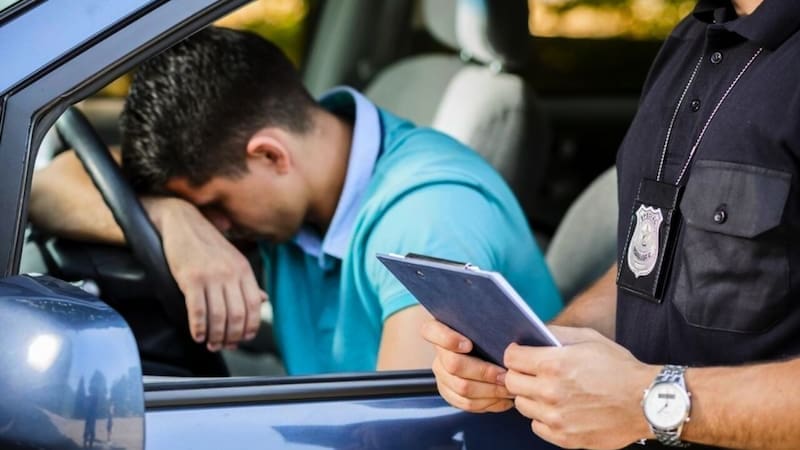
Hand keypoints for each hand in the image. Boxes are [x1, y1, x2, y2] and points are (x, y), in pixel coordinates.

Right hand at [143, 197, 266, 351]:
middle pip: (238, 315)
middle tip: (224, 345)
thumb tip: (264, 300)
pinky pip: (198, 310)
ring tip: (210, 343)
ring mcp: (211, 275)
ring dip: (215, 336)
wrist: (182, 222)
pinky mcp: (191, 278)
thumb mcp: (233, 260)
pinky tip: (198, 335)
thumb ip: (247, 282)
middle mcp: (230, 273)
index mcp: (243, 269)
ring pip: (219, 316)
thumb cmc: (207, 244)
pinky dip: (199, 328)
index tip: (243, 338)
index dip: (250, 327)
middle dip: (232, 336)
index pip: (254, 305)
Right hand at [421, 320, 512, 412]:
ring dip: (489, 390)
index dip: (448, 339)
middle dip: (483, 372)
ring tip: (508, 388)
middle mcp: (438, 354)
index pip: (431, 332)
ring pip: (461, 388)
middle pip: (453, 365)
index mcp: (441, 331)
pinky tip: (503, 400)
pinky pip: (466, 403)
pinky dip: (487, 403)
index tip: (468, 344)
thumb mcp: (485, 327)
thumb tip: (506, 338)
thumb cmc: (488, 336)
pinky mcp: (449, 393)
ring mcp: (442, 375)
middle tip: (504, 374)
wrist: (486, 353)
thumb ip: (487, 326)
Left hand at [503, 326, 657, 448]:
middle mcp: (550, 392)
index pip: (511, 358)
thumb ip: (557, 334)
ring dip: (531, 397)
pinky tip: (559, 409)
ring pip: (522, 405)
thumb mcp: (589, 339)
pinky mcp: (565, 438)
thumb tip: (534, 333)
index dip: (515, 354)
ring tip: (550, 391)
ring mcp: (556, 417)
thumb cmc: (620, 369)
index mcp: (553, 364)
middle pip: (511, 382)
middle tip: (533, 373)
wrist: (647, 402)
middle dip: (519, 374)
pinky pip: (537, 426)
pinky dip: (543, 418)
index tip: (520, 355)